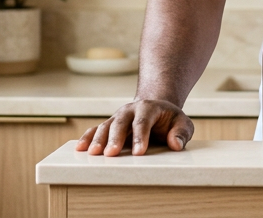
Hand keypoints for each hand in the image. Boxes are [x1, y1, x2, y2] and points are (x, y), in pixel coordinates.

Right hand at [75, 99, 194, 155]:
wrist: (156, 109)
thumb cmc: (170, 120)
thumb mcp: (182, 123)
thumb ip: (182, 132)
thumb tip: (176, 144)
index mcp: (149, 108)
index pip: (143, 122)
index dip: (140, 137)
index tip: (139, 153)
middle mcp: (130, 110)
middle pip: (120, 123)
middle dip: (115, 138)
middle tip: (111, 154)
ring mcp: (117, 117)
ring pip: (105, 126)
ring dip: (98, 139)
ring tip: (93, 153)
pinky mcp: (109, 125)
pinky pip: (95, 130)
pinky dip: (87, 138)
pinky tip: (80, 148)